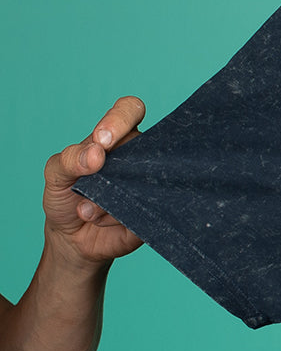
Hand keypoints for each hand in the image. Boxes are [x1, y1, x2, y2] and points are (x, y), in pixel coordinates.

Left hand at [42, 96, 145, 267]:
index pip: (130, 111)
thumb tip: (97, 152)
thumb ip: (69, 158)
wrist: (74, 239)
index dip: (121, 119)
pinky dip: (117, 218)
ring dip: (108, 199)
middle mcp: (137, 157)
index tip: (103, 140)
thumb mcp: (55, 175)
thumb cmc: (66, 198)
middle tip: (94, 173)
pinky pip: (146, 210)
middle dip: (117, 166)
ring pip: (144, 181)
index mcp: (115, 139)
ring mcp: (149, 183)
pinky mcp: (156, 210)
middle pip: (148, 145)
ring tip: (88, 211)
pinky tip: (104, 221)